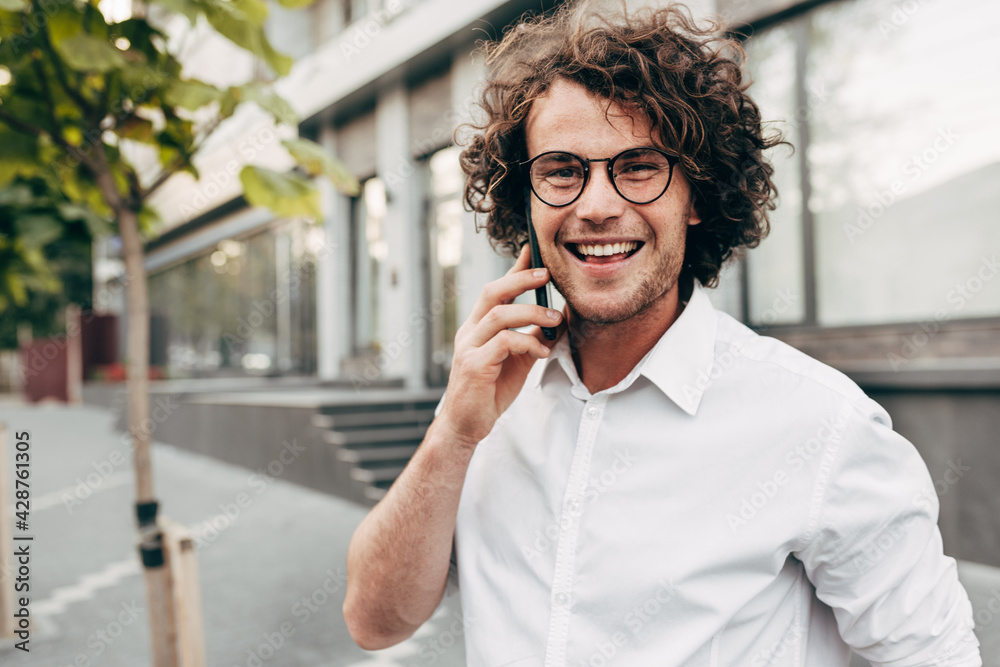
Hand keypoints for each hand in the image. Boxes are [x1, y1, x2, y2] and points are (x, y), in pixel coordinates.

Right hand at [435, 244, 563, 449]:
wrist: (467, 425)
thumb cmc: (491, 391)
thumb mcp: (517, 360)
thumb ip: (532, 337)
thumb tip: (557, 317)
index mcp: (478, 327)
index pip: (496, 290)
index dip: (515, 269)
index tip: (534, 251)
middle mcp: (469, 331)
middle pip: (492, 292)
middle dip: (521, 278)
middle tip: (547, 273)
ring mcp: (468, 347)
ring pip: (499, 314)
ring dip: (532, 312)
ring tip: (555, 319)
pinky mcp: (473, 365)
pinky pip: (503, 342)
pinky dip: (528, 341)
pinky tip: (542, 351)